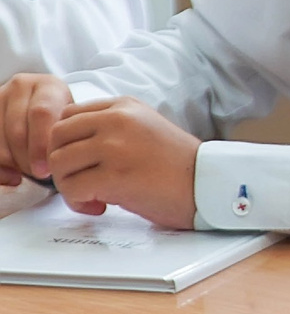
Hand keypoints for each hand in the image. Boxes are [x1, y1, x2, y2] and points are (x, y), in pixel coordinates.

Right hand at [0, 73, 73, 187]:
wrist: (46, 104)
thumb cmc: (62, 118)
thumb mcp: (70, 121)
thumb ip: (64, 136)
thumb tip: (49, 167)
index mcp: (48, 86)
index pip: (42, 114)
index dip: (41, 145)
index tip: (45, 170)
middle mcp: (21, 86)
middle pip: (17, 129)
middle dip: (26, 159)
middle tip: (37, 174)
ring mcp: (0, 96)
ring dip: (11, 162)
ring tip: (27, 172)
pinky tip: (11, 175)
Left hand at [45, 97, 200, 226]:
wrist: (210, 185)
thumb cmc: (178, 165)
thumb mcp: (145, 128)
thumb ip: (110, 128)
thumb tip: (69, 145)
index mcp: (124, 106)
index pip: (68, 115)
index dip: (66, 142)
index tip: (81, 162)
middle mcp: (118, 120)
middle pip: (56, 136)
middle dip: (61, 163)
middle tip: (81, 181)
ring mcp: (116, 146)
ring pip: (58, 162)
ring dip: (69, 185)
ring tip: (92, 196)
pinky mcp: (115, 176)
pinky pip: (72, 188)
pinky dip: (79, 202)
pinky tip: (101, 207)